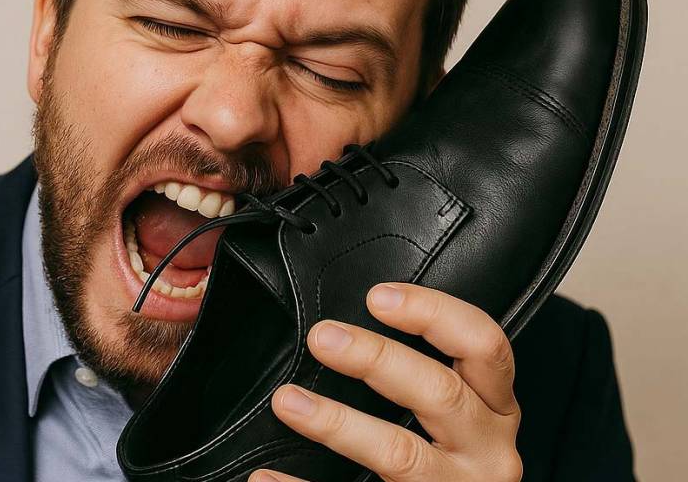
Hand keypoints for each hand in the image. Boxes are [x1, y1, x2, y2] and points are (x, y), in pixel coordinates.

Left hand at [249, 283, 521, 481]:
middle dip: (377, 358)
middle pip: (440, 393)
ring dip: (337, 423)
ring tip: (287, 401)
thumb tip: (346, 328)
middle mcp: (487, 450)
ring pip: (399, 454)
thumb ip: (421, 373)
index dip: (434, 314)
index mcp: (494, 408)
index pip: (484, 345)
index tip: (378, 296)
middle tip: (322, 337)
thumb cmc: (450, 458)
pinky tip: (265, 475)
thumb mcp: (457, 412)